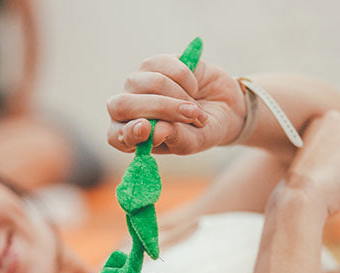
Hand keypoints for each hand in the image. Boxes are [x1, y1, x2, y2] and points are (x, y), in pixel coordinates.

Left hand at [106, 54, 245, 154]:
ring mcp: (138, 83)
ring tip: (196, 110)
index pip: (116, 135)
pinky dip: (187, 79)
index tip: (145, 129)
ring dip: (181, 97)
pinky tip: (193, 89)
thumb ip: (175, 139)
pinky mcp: (154, 63)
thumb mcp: (193, 142)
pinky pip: (167, 66)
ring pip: (152, 84)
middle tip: (190, 114)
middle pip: (124, 104)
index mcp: (130, 136)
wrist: (223, 107)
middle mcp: (128, 109)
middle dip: (160, 108)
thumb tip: (155, 132)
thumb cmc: (202, 132)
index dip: (128, 132)